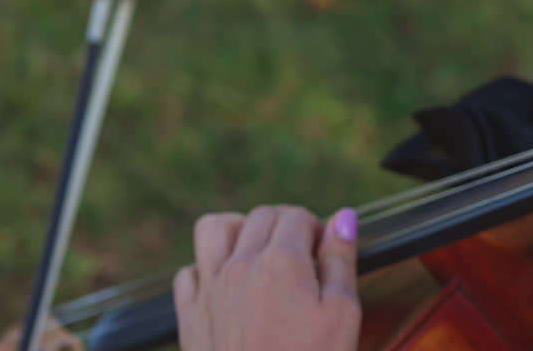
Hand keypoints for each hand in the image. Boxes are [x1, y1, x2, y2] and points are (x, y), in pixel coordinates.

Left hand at [174, 205, 360, 350]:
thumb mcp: (343, 315)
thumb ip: (341, 260)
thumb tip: (343, 217)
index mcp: (282, 262)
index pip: (297, 216)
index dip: (317, 230)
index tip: (325, 254)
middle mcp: (239, 265)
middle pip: (260, 216)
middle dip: (284, 226)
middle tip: (302, 258)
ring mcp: (209, 289)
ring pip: (214, 228)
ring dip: (238, 231)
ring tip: (259, 254)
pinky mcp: (189, 316)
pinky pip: (189, 271)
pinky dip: (207, 268)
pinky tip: (228, 287)